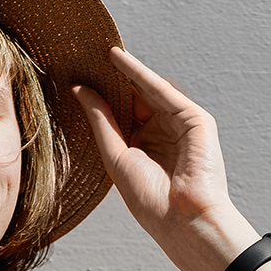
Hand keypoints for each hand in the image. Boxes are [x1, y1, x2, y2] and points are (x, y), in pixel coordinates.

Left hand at [73, 47, 258, 270]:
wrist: (183, 219)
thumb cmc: (150, 200)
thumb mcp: (115, 156)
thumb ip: (100, 120)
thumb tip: (79, 89)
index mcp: (142, 148)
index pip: (120, 113)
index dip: (100, 94)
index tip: (75, 73)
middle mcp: (161, 134)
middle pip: (133, 97)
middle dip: (111, 77)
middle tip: (82, 53)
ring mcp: (179, 126)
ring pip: (147, 90)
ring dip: (123, 70)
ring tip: (94, 50)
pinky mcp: (195, 120)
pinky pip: (162, 90)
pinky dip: (140, 74)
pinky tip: (118, 60)